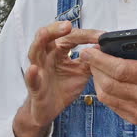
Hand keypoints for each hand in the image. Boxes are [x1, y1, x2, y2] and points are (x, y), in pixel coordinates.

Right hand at [13, 21, 101, 136]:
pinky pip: (31, 80)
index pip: (70, 37)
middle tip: (67, 26)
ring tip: (45, 34)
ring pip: (34, 52)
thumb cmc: (63, 88)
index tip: (101, 35)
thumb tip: (105, 47)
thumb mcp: (82, 72)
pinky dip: (31, 74)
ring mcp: (39, 70)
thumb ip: (91, 60)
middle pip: (47, 36)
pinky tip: (34, 69)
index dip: (85, 35)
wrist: (49, 110)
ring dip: (40, 41)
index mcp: (58, 51)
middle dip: (56, 29)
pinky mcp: (34, 87)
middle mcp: (46, 56)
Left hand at [80, 27, 136, 136]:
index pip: (122, 69)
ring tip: (95, 66)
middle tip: (89, 55)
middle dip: (94, 67)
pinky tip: (104, 80)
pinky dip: (103, 91)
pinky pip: (111, 105)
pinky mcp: (135, 118)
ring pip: (106, 95)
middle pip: (109, 82)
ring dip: (96, 79)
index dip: (101, 59)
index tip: (90, 49)